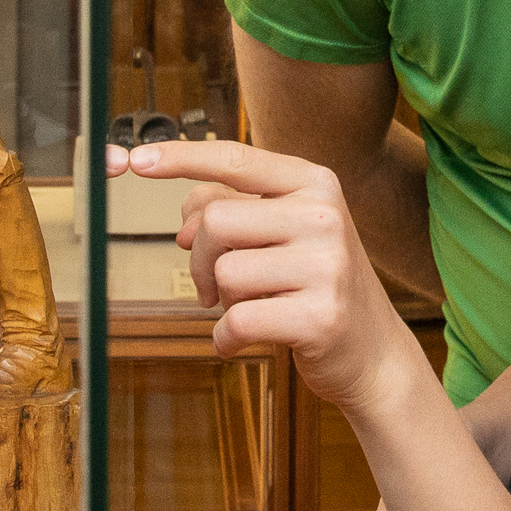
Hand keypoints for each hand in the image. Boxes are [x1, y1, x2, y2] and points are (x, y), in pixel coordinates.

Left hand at [127, 136, 421, 415]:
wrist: (373, 352)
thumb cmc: (316, 286)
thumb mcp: (285, 233)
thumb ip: (234, 212)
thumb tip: (184, 225)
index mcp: (315, 184)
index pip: (235, 159)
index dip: (180, 158)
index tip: (136, 161)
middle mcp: (324, 216)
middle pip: (215, 222)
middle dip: (198, 259)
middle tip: (212, 285)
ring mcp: (326, 266)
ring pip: (223, 273)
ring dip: (219, 301)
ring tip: (249, 308)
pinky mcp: (319, 317)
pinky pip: (236, 321)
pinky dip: (226, 339)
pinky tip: (244, 340)